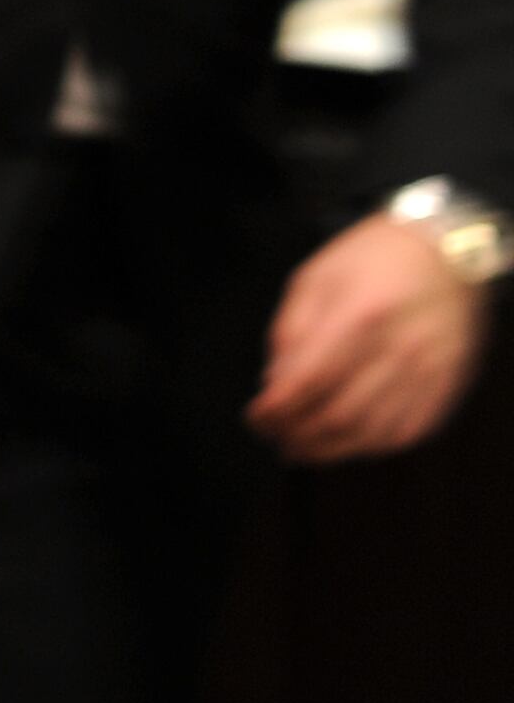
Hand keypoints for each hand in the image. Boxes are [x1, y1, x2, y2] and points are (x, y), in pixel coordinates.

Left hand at [247, 214, 487, 462]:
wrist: (444, 252)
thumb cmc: (371, 259)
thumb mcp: (313, 279)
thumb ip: (290, 332)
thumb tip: (274, 383)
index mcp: (359, 315)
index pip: (310, 379)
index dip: (278, 409)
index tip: (255, 418)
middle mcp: (398, 348)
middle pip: (342, 414)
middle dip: (300, 435)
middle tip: (275, 439)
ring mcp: (429, 371)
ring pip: (375, 432)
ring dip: (333, 450)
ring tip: (303, 449)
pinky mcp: (447, 385)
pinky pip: (409, 431)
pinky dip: (373, 446)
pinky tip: (348, 442)